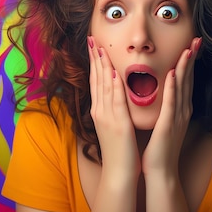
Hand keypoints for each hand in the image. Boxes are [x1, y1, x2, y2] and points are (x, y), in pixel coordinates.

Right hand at [88, 36, 140, 181]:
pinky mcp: (118, 123)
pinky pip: (115, 101)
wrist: (118, 172)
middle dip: (94, 58)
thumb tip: (114, 95)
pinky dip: (114, 87)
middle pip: (96, 80)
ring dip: (102, 66)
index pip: (96, 81)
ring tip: (101, 49)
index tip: (93, 46)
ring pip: (104, 86)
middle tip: (92, 39)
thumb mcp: (112, 125)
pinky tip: (113, 74)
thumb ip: (112, 109)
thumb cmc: (119, 150)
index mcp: (99, 111)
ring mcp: (107, 117)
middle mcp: (100, 111)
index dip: (94, 63)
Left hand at [141, 37, 201, 176]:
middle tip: (197, 39)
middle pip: (188, 79)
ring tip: (188, 49)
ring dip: (185, 67)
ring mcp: (177, 117)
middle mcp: (182, 110)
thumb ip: (166, 106)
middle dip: (192, 58)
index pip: (186, 80)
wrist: (161, 171)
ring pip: (182, 87)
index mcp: (180, 109)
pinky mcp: (169, 125)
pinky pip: (171, 103)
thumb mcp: (165, 122)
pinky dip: (173, 87)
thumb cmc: (160, 147)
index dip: (189, 62)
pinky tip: (173, 74)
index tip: (192, 44)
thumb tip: (163, 91)